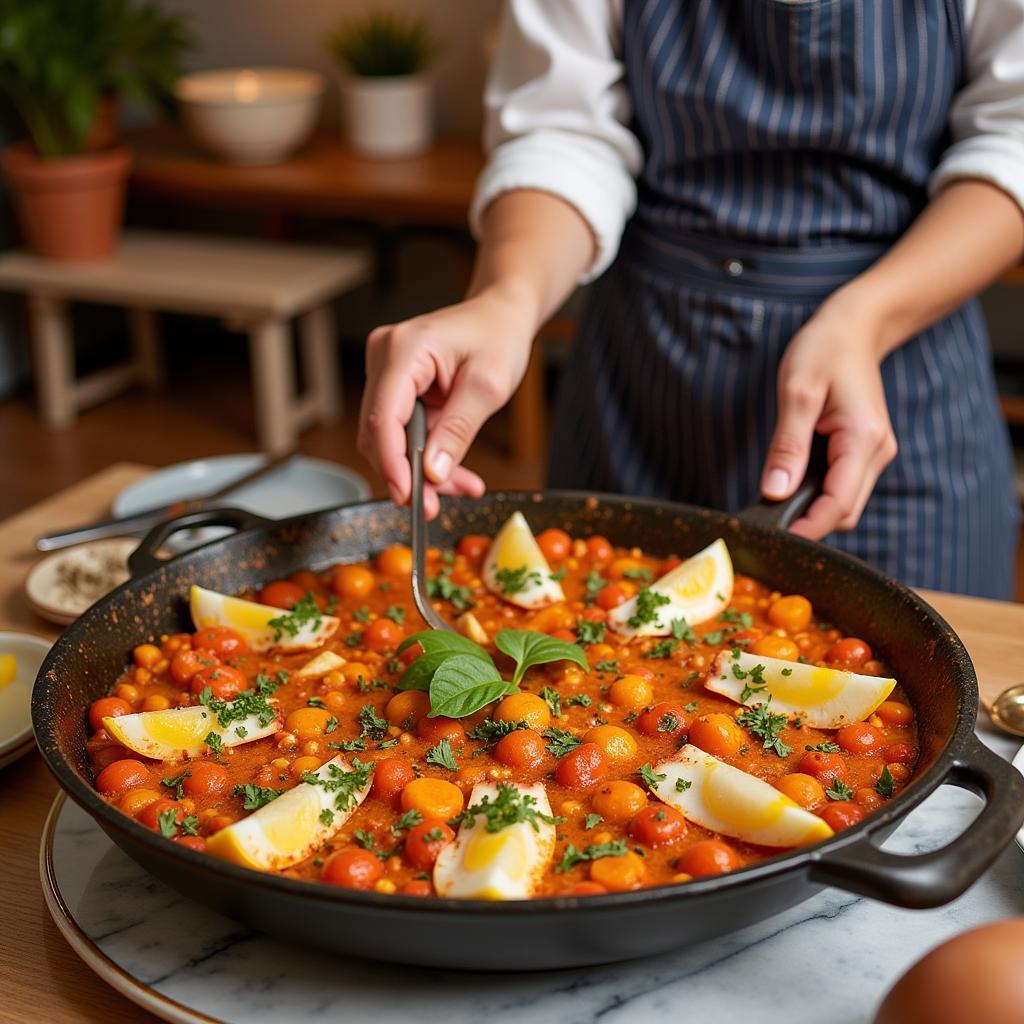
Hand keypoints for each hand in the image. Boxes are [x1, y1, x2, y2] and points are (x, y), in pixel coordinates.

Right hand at [357, 287, 537, 518]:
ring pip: (389, 439)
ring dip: (421, 470)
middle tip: (434, 509)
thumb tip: (432, 473)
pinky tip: (454, 476)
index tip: (408, 497)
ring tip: (461, 489)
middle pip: (380, 433)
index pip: (383, 416)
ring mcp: (386, 372)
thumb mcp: (489, 387)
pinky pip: (402, 432)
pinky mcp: (395, 387)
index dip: (391, 463)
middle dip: (408, 474)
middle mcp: (384, 357)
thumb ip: (458, 430)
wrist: (500, 315)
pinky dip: (426, 456)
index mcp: (404, 349)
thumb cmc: (498, 337)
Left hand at [760, 300, 897, 539]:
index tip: (774, 539)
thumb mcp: (797, 392)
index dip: (808, 528)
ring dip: (811, 508)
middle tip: (763, 522)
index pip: (839, 504)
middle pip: (843, 511)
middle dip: (808, 522)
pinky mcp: (863, 451)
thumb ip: (787, 446)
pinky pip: (840, 485)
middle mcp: (877, 452)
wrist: (853, 327)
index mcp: (864, 439)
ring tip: (772, 501)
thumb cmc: (824, 350)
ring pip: (843, 502)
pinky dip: (815, 492)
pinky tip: (790, 482)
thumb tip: (775, 492)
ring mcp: (873, 453)